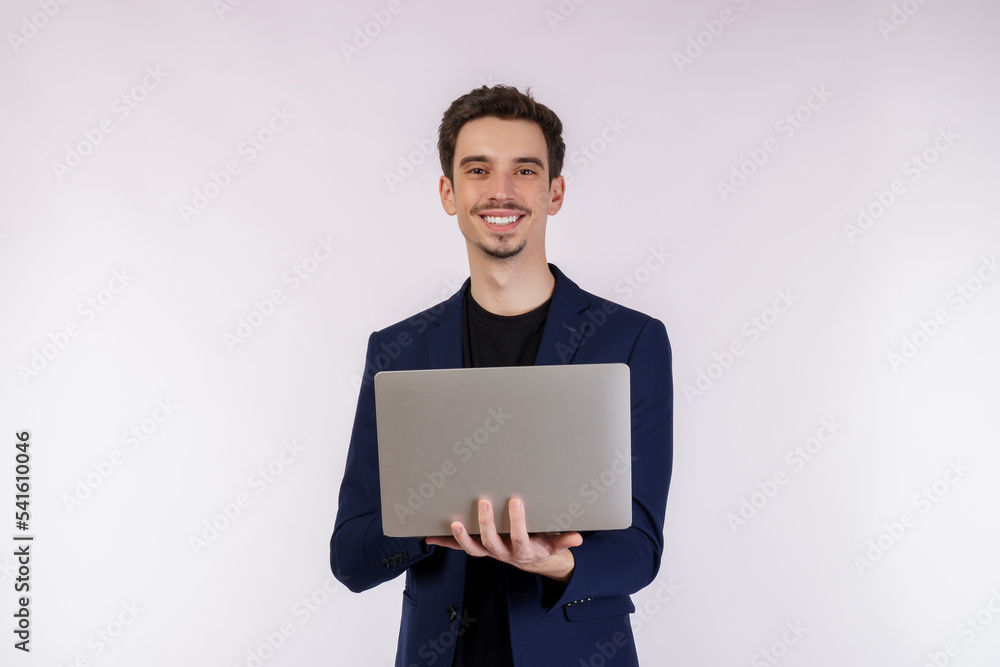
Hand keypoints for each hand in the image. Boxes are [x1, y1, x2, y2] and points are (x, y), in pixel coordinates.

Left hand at [425, 498, 581, 581]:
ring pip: (473, 549)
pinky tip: (431, 536)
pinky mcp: (480, 549)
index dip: (517, 522)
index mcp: (524, 550)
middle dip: (486, 524)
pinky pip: (461, 548)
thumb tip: (576, 538)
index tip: (515, 502)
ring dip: (461, 537)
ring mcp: (490, 552)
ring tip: (454, 523)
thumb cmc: (544, 547)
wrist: (535, 561)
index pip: (520, 537)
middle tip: (483, 503)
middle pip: (492, 542)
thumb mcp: (558, 544)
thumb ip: (565, 540)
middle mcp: (504, 553)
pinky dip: (446, 543)